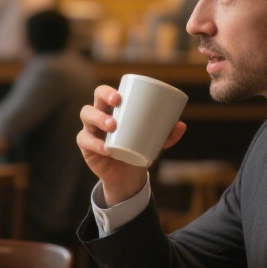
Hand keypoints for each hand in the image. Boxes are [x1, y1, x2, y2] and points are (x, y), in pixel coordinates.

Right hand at [76, 85, 185, 205]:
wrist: (127, 176)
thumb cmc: (138, 151)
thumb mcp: (154, 143)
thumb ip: (166, 135)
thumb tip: (181, 125)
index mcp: (111, 111)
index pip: (103, 94)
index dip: (108, 91)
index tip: (121, 96)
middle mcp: (97, 117)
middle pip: (94, 100)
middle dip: (103, 98)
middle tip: (117, 103)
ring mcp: (90, 131)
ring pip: (86, 116)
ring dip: (98, 118)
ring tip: (112, 125)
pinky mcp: (86, 147)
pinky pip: (85, 141)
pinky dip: (96, 144)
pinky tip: (106, 148)